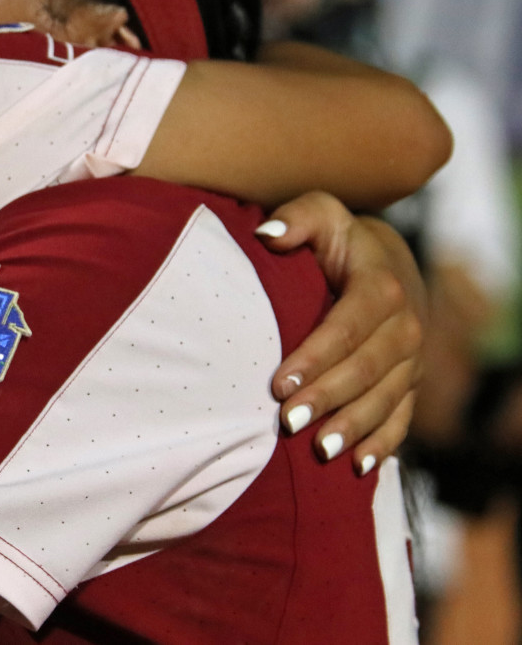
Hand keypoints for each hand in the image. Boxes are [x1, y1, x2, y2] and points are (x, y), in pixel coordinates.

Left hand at [256, 192, 423, 474]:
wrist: (386, 259)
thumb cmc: (339, 239)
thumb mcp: (321, 213)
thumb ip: (297, 218)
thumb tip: (268, 235)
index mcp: (381, 288)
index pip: (346, 328)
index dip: (315, 358)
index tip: (279, 383)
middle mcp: (406, 326)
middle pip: (366, 370)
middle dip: (327, 399)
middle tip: (287, 422)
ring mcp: (412, 359)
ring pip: (386, 400)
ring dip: (354, 427)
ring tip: (320, 449)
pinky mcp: (411, 382)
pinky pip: (404, 419)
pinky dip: (383, 444)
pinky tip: (359, 467)